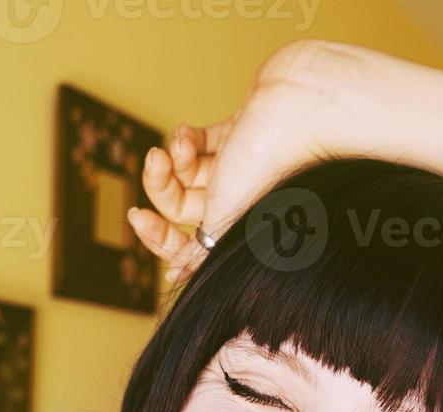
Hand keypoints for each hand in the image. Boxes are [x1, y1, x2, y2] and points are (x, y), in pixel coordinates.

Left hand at [127, 40, 349, 285]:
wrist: (304, 108)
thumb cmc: (274, 168)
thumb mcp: (227, 224)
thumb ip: (199, 254)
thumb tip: (176, 273)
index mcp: (242, 232)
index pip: (190, 248)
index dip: (160, 239)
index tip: (139, 219)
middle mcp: (241, 203)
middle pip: (183, 207)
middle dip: (160, 186)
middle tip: (155, 162)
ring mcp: (240, 166)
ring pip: (186, 171)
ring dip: (172, 157)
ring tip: (176, 144)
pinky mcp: (239, 132)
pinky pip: (200, 141)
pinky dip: (186, 138)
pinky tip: (188, 133)